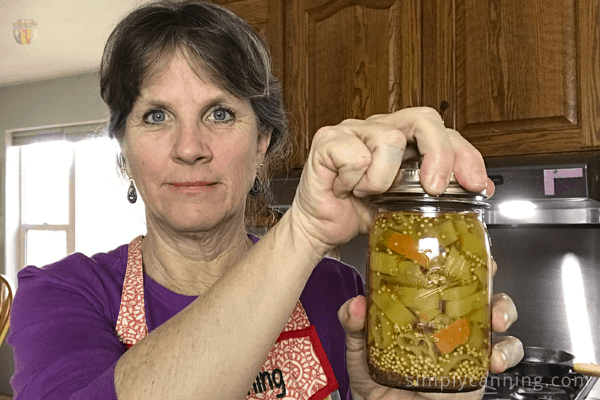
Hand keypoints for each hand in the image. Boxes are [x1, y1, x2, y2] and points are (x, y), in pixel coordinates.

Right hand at [288, 107, 494, 254]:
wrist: (322, 228)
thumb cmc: (360, 213)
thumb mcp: (410, 211)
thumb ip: (442, 206)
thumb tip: (485, 221)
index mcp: (405, 140)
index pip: (445, 133)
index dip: (466, 156)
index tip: (476, 185)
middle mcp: (381, 127)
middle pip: (425, 118)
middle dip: (439, 154)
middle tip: (434, 187)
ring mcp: (354, 129)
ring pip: (389, 140)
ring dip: (381, 180)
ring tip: (366, 191)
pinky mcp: (328, 139)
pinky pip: (356, 157)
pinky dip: (354, 181)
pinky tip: (346, 188)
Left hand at [337, 259, 523, 399]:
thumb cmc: (377, 378)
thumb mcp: (361, 346)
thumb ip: (356, 324)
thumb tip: (356, 305)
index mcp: (422, 308)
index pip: (441, 275)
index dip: (453, 257)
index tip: (456, 246)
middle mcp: (448, 320)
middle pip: (477, 287)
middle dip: (489, 276)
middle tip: (488, 271)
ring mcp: (466, 342)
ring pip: (497, 315)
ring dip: (504, 310)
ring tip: (497, 318)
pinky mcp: (478, 367)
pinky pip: (503, 354)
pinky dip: (506, 352)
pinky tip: (495, 357)